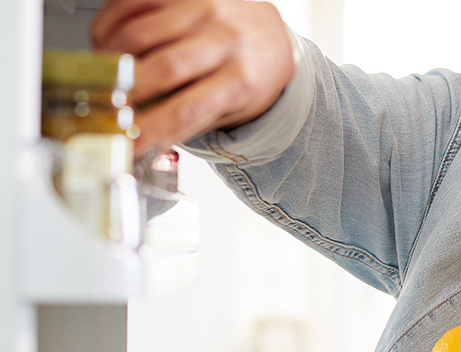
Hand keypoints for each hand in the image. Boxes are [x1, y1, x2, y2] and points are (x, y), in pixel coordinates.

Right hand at [91, 0, 295, 153]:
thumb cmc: (247, 77)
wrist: (272, 37)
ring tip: (104, 74)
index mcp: (240, 81)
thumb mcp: (230, 110)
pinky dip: (112, 23)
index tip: (125, 142)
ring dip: (112, 56)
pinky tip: (107, 41)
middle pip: (164, 68)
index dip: (150, 128)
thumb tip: (140, 143)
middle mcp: (227, 42)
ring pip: (144, 33)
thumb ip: (188, 124)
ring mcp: (206, 11)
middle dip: (127, 91)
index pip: (188, 111)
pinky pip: (137, 1)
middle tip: (105, 105)